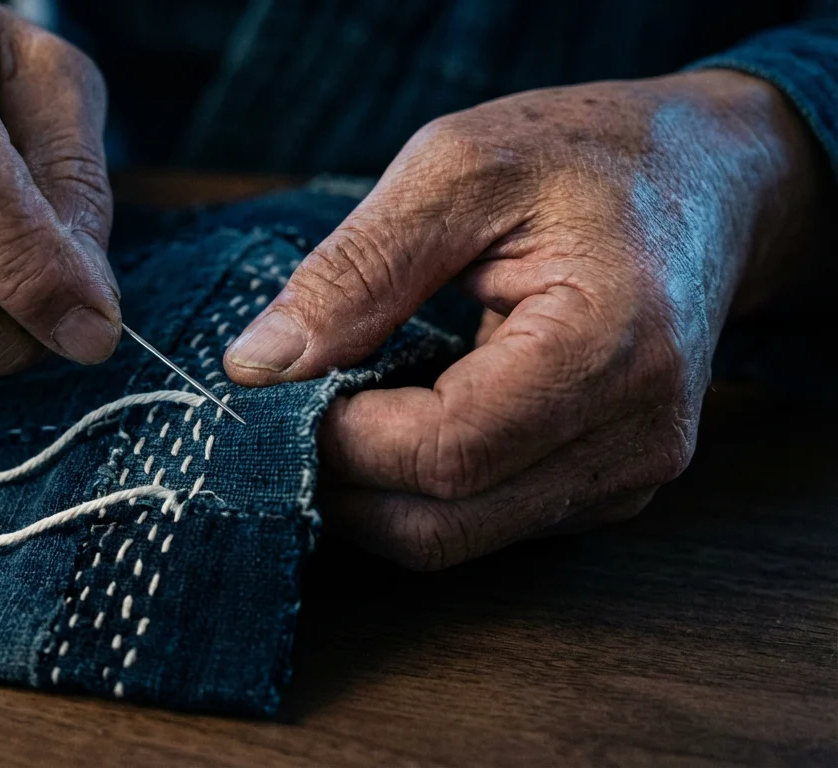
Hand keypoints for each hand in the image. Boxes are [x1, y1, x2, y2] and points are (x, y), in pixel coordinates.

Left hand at [225, 71, 828, 567]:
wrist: (710, 180)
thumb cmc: (584, 156)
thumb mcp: (457, 168)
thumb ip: (355, 269)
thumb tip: (257, 365)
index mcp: (611, 346)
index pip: (443, 455)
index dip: (338, 439)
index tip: (277, 385)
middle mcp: (638, 436)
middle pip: (443, 525)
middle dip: (340, 481)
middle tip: (288, 405)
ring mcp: (630, 476)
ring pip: (456, 538)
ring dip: (373, 488)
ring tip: (345, 398)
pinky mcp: (609, 489)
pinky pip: (484, 522)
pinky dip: (418, 485)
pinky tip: (405, 411)